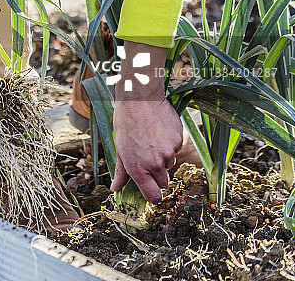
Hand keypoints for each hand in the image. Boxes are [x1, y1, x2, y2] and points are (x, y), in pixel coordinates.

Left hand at [110, 41, 182, 202]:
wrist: (139, 97)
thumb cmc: (126, 121)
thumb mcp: (119, 147)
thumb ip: (121, 172)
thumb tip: (116, 189)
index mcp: (137, 168)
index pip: (153, 196)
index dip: (153, 194)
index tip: (151, 188)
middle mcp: (154, 163)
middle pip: (163, 182)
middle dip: (157, 174)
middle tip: (148, 156)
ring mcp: (168, 152)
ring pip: (170, 163)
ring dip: (164, 156)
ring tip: (152, 138)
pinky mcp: (178, 140)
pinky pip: (177, 148)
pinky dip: (171, 143)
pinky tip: (160, 130)